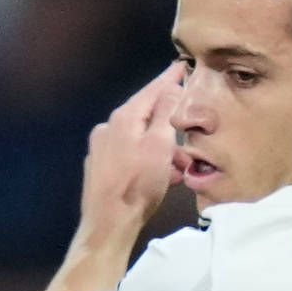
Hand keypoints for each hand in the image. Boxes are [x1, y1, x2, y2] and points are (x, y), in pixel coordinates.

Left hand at [79, 67, 182, 237]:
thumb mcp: (160, 146)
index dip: (169, 78)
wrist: (108, 225)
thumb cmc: (137, 185)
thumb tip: (171, 88)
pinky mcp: (101, 169)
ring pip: (140, 139)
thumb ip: (166, 114)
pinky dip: (150, 161)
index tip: (182, 65)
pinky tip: (164, 177)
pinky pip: (131, 155)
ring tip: (182, 167)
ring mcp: (101, 149)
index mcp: (123, 118)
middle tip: (191, 135)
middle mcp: (108, 128)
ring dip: (163, 149)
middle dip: (171, 125)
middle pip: (146, 116)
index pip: (151, 90)